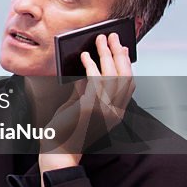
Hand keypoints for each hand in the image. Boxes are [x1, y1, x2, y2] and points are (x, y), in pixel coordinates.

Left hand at [39, 33, 134, 182]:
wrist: (58, 149)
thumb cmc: (67, 128)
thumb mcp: (81, 106)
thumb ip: (87, 90)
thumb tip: (89, 70)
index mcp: (116, 113)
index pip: (128, 84)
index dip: (126, 64)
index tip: (121, 48)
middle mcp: (115, 112)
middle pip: (124, 76)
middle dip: (118, 53)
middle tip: (112, 37)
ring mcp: (105, 111)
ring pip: (112, 75)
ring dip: (105, 54)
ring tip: (99, 40)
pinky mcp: (91, 108)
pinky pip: (95, 81)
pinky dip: (90, 65)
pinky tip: (84, 56)